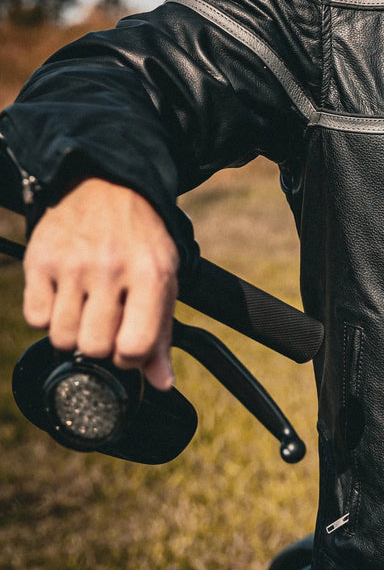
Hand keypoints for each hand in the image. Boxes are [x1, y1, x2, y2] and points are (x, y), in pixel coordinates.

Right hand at [22, 178, 178, 389]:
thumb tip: (161, 383)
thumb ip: (161, 333)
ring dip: (73, 334)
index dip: (131, 358)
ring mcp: (72, 265)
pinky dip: (47, 317)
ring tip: (86, 310)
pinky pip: (34, 318)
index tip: (129, 346)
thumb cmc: (141, 240)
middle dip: (101, 346)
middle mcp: (110, 270)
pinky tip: (64, 299)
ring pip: (62, 338)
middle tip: (107, 325)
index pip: (134, 346)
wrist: (108, 186)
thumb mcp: (165, 279)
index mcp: (150, 276)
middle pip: (94, 347)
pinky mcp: (40, 261)